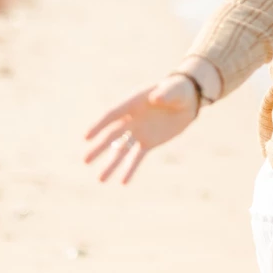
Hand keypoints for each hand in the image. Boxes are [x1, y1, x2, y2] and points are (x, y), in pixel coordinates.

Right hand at [83, 75, 199, 184]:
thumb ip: (165, 94)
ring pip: (121, 150)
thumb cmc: (177, 90)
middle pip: (112, 135)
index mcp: (132, 103)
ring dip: (111, 164)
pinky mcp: (148, 142)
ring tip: (100, 179)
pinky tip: (123, 182)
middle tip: (85, 160)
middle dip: (99, 147)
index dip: (99, 125)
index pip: (112, 115)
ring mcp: (138, 132)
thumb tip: (156, 98)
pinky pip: (136, 157)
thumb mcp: (173, 90)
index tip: (87, 137)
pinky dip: (130, 169)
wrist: (187, 101)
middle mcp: (131, 119)